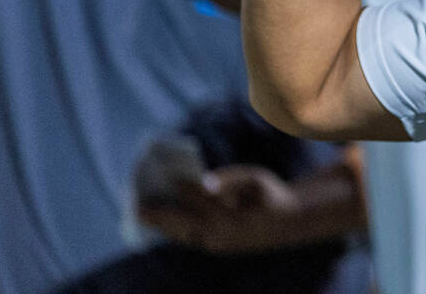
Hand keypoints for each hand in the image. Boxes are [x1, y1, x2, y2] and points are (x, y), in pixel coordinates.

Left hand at [138, 164, 301, 254]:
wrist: (289, 223)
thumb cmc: (271, 195)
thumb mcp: (257, 179)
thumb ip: (230, 179)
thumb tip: (205, 182)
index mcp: (231, 216)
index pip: (198, 200)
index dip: (181, 188)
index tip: (164, 177)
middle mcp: (221, 235)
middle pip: (183, 224)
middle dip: (159, 216)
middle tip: (136, 207)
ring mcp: (218, 244)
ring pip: (183, 235)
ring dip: (163, 226)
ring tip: (144, 214)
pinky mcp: (217, 247)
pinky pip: (190, 238)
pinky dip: (175, 230)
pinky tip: (165, 221)